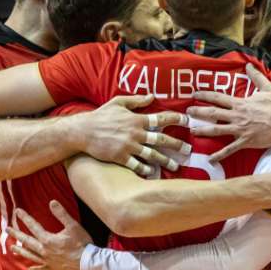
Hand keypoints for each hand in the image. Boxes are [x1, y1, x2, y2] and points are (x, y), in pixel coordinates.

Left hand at [7, 200, 89, 269]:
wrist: (87, 263)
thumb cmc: (81, 243)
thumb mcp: (73, 226)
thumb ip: (61, 214)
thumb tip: (51, 202)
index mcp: (47, 239)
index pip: (33, 226)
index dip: (25, 218)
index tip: (17, 211)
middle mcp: (44, 250)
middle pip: (27, 241)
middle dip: (17, 234)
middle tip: (7, 229)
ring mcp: (47, 261)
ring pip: (30, 255)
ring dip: (21, 251)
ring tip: (12, 248)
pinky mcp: (52, 268)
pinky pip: (40, 269)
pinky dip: (34, 269)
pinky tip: (29, 269)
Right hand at [73, 95, 191, 176]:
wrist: (82, 131)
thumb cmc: (101, 116)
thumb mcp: (118, 102)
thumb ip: (136, 100)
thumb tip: (152, 96)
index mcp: (136, 119)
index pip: (160, 118)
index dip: (175, 119)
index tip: (186, 121)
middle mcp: (135, 133)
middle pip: (161, 139)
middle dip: (176, 144)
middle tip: (188, 149)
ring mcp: (128, 146)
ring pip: (152, 155)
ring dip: (165, 161)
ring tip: (175, 166)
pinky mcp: (120, 157)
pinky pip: (137, 165)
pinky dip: (147, 170)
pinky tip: (154, 173)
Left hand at [187, 63, 270, 161]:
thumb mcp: (267, 87)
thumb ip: (256, 77)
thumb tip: (249, 65)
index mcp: (240, 103)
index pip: (218, 97)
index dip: (205, 95)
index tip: (195, 94)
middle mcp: (237, 116)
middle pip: (213, 113)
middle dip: (198, 112)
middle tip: (187, 112)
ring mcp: (240, 129)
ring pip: (217, 130)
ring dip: (203, 130)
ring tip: (192, 131)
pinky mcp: (245, 141)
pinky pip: (230, 149)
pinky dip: (220, 155)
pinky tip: (210, 159)